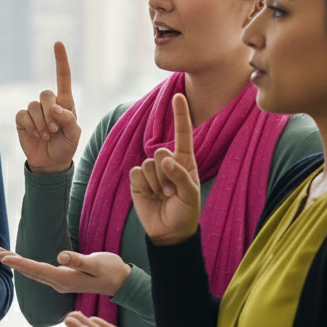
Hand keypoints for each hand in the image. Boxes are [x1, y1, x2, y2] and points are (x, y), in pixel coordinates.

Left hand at [0, 247, 131, 296]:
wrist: (122, 282)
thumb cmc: (111, 270)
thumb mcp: (97, 263)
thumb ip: (79, 260)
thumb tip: (60, 257)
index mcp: (64, 279)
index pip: (37, 269)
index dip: (19, 263)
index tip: (4, 257)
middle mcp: (58, 283)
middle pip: (29, 272)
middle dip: (11, 262)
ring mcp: (60, 282)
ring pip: (32, 272)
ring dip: (15, 263)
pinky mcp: (63, 278)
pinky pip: (39, 271)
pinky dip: (26, 265)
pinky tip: (19, 261)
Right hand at [16, 42, 80, 174]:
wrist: (50, 162)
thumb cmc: (65, 146)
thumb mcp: (74, 134)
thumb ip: (69, 119)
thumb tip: (55, 108)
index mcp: (65, 102)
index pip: (62, 77)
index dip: (60, 60)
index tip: (58, 43)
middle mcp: (48, 103)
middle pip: (46, 93)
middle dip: (50, 113)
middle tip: (55, 130)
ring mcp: (34, 111)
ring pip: (34, 105)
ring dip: (41, 123)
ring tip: (46, 135)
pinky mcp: (22, 119)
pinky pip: (23, 115)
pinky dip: (30, 126)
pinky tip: (35, 134)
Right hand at [129, 93, 200, 245]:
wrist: (168, 231)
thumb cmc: (186, 212)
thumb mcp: (190, 194)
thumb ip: (179, 174)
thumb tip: (162, 159)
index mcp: (185, 161)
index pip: (183, 133)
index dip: (180, 114)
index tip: (178, 95)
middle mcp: (166, 162)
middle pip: (160, 151)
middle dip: (166, 173)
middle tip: (172, 192)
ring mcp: (150, 170)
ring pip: (147, 164)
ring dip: (156, 183)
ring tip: (163, 196)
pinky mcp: (136, 179)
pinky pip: (136, 173)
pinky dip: (144, 186)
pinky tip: (151, 196)